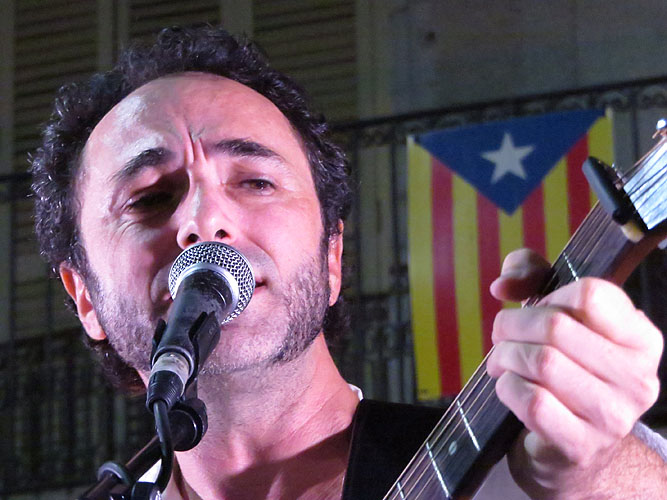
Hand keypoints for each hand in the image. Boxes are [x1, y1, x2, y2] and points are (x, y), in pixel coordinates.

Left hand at [486, 249, 662, 497]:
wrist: (572, 450)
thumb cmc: (564, 368)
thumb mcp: (558, 313)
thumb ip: (532, 275)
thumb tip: (503, 285)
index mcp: (641, 339)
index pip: (591, 292)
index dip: (551, 294)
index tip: (539, 309)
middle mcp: (638, 377)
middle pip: (556, 326)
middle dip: (512, 325)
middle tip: (502, 336)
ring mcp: (612, 416)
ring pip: (541, 362)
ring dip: (505, 356)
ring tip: (501, 361)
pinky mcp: (581, 445)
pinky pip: (532, 401)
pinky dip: (508, 387)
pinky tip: (509, 387)